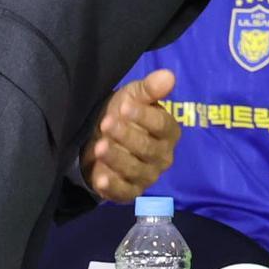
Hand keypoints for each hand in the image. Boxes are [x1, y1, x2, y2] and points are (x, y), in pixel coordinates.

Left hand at [80, 69, 180, 201]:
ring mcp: (148, 176)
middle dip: (127, 136)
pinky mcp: (130, 192)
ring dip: (117, 158)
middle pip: (148, 148)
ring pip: (135, 169)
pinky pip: (124, 191)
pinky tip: (100, 177)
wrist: (101, 139)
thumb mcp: (133, 96)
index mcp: (169, 132)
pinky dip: (112, 186)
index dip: (144, 116)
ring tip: (99, 146)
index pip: (162, 125)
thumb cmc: (123, 115)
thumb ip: (150, 88)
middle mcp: (163, 156)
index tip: (125, 107)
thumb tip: (168, 76)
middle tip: (106, 124)